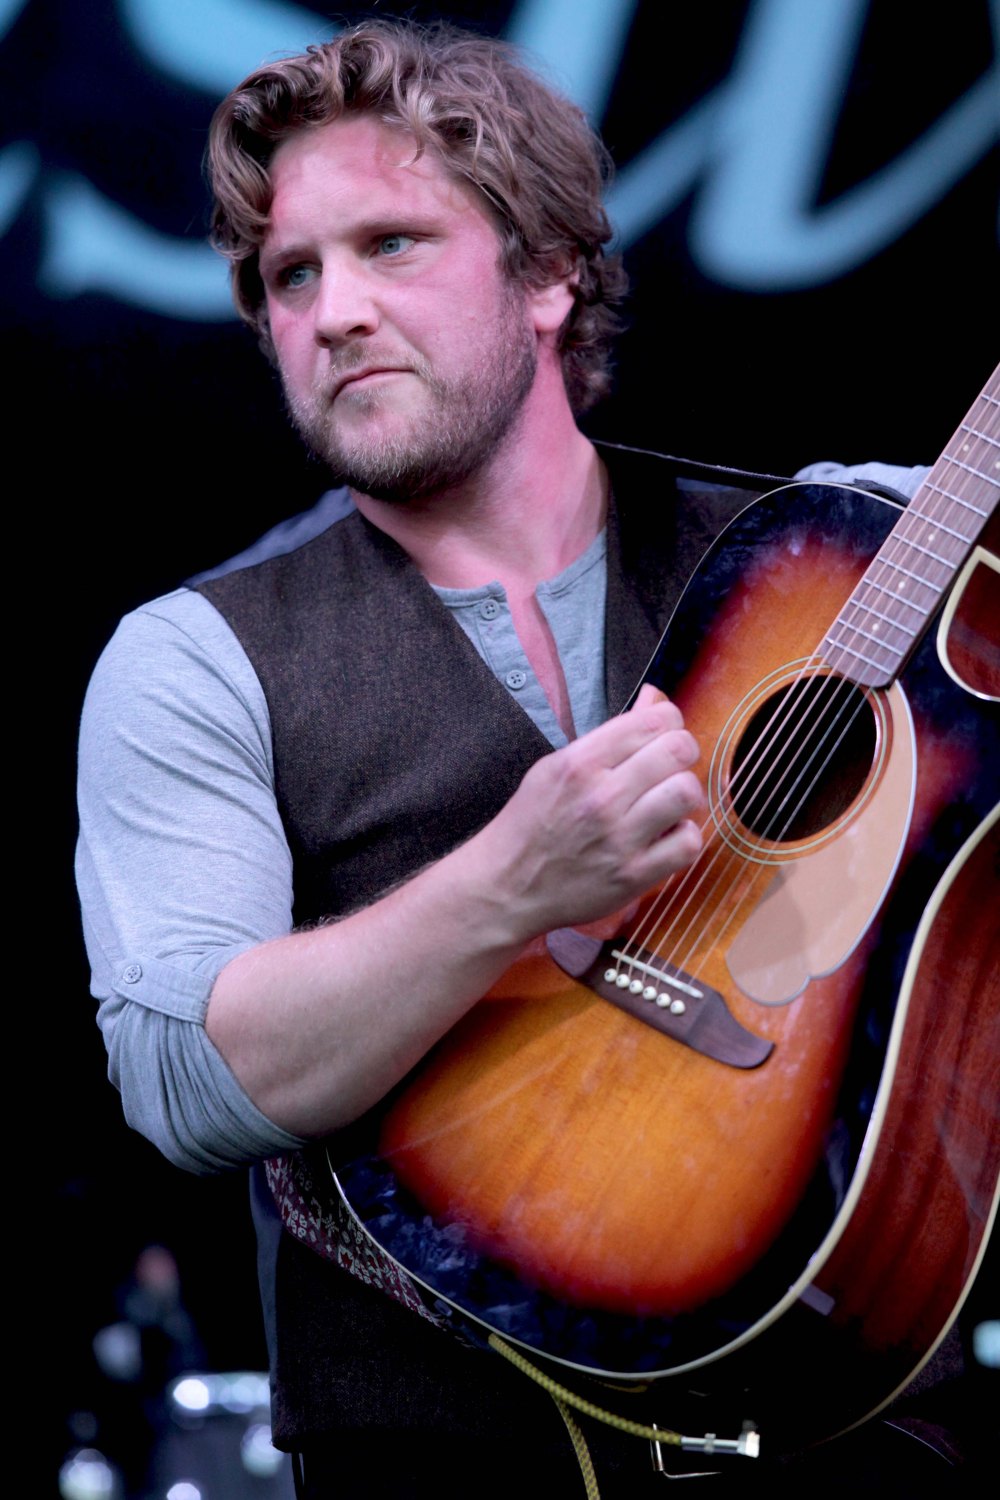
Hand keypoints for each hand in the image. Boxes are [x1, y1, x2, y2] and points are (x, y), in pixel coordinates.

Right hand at [480, 684, 703, 941]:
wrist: (505, 888)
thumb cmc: (529, 825)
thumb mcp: (554, 768)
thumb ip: (607, 737)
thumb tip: (655, 701)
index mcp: (579, 763)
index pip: (654, 721)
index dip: (669, 723)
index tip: (663, 735)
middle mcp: (601, 797)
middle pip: (678, 750)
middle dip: (682, 754)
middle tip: (670, 768)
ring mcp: (619, 838)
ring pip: (687, 792)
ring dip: (684, 794)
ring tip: (668, 803)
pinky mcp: (634, 876)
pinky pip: (689, 843)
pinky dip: (684, 837)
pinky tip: (666, 836)